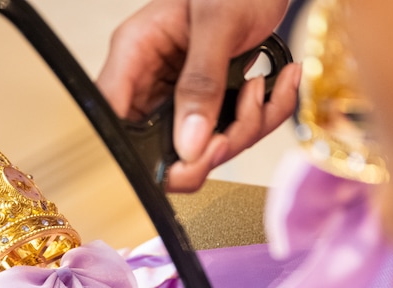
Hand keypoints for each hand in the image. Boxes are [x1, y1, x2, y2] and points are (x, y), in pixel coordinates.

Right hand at [97, 0, 298, 191]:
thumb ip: (202, 82)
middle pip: (163, 148)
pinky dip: (264, 116)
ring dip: (245, 129)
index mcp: (135, 55)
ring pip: (204, 146)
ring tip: (261, 88)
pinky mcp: (212, 100)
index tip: (185, 159)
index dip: (139, 155)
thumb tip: (189, 145)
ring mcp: (182, 95)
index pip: (114, 120)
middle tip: (236, 132)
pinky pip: (234, 129)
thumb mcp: (218, 23)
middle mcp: (153, 81)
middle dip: (208, 150)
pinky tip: (278, 83)